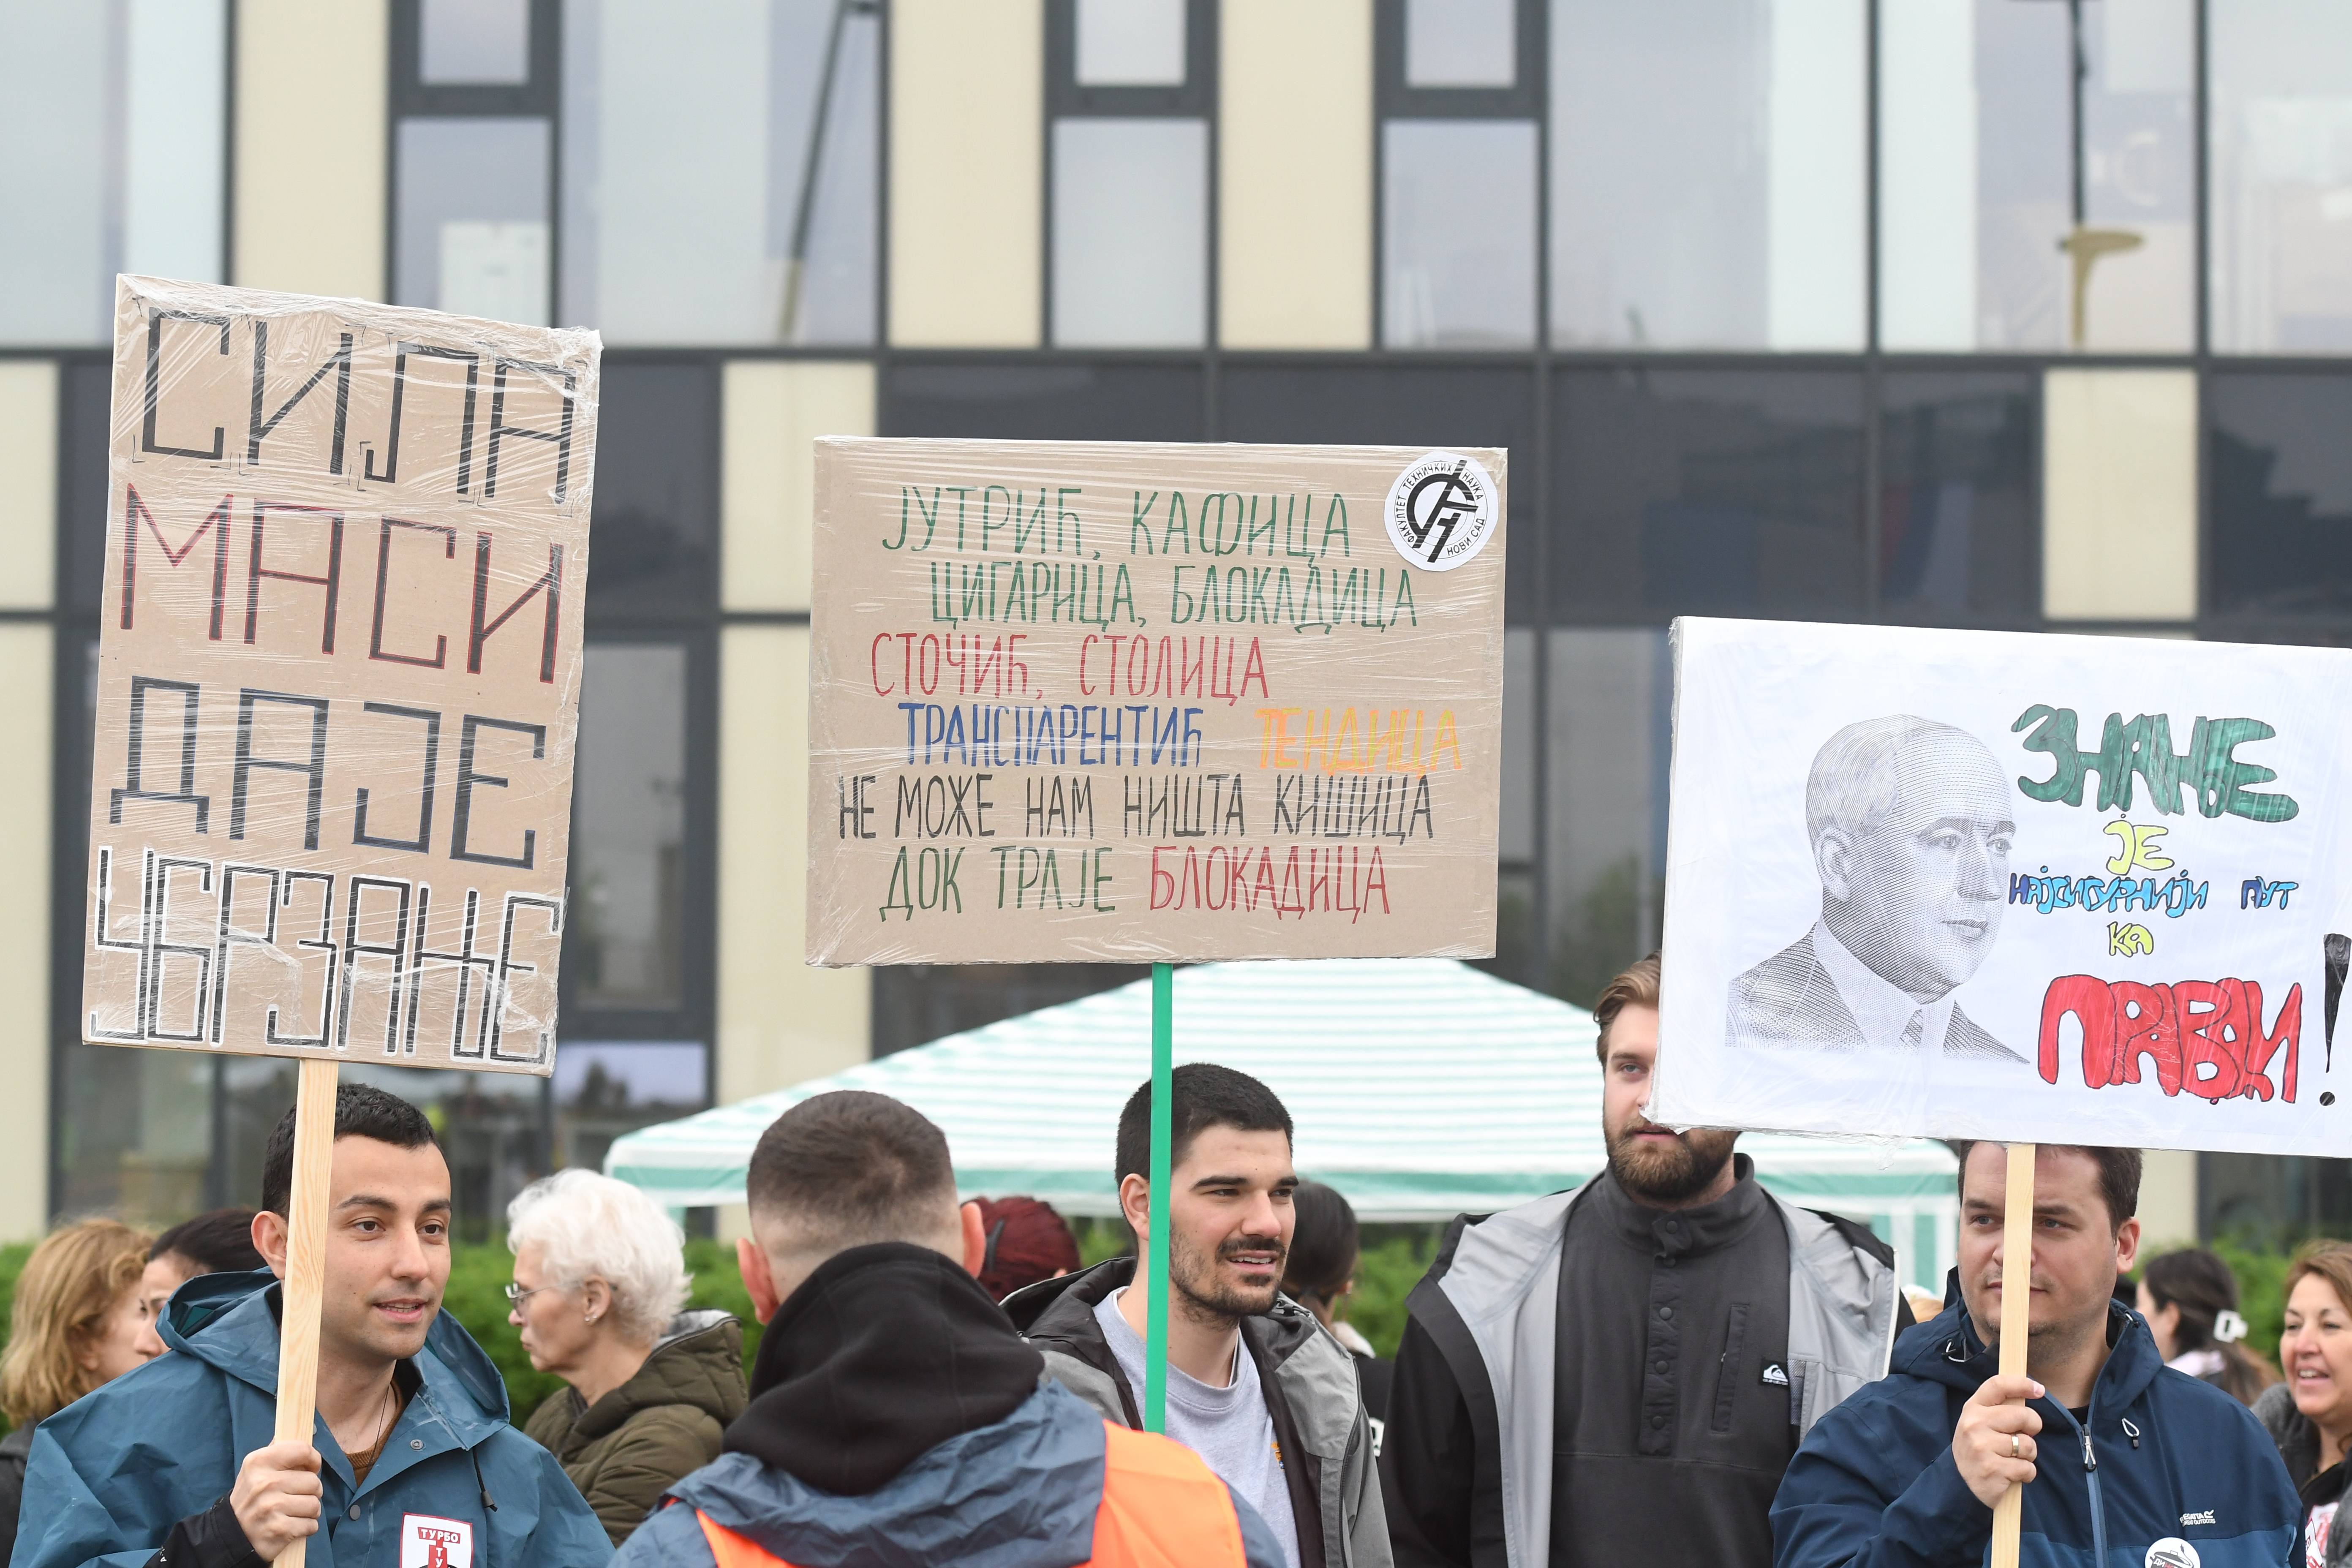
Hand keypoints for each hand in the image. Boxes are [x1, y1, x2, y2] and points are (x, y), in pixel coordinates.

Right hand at [230, 1441, 321, 1560]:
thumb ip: (277, 1450)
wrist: (231, 1534)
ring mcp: (271, 1507)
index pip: (303, 1450)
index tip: (311, 1468)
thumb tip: (297, 1431)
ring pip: (314, 1505)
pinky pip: (311, 1525)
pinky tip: (291, 1526)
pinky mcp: (279, 1530)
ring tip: (292, 1512)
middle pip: (313, 1482)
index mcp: (259, 1462)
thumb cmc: (251, 1497)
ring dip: (309, 1511)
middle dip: (310, 1491)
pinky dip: (305, 1527)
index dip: (313, 1460)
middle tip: (295, 1497)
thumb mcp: (256, 1469)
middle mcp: (265, 1483)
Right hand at [1953, 1374, 2042, 1508]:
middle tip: (2022, 1437)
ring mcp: (1981, 1447)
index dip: (2021, 1384)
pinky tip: (2012, 1475)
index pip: (1998, 1385)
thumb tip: (2030, 1392)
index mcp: (1972, 1408)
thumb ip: (1999, 1409)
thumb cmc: (1978, 1449)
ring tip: (2013, 1459)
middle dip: (2032, 1428)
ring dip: (2028, 1455)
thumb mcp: (1980, 1423)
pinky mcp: (1992, 1469)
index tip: (2039, 1390)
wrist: (1959, 1484)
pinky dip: (2026, 1474)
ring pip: (2028, 1445)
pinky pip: (2027, 1468)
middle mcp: (1974, 1424)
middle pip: (2023, 1415)